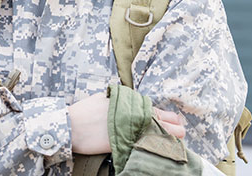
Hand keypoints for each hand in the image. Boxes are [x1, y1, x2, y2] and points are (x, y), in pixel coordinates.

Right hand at [68, 94, 186, 154]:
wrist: (71, 125)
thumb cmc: (83, 111)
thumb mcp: (103, 99)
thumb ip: (119, 101)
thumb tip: (127, 103)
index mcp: (127, 102)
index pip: (154, 109)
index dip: (167, 117)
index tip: (175, 121)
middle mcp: (131, 114)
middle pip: (159, 121)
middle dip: (172, 128)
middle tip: (181, 132)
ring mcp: (129, 129)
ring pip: (156, 134)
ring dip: (167, 138)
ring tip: (176, 142)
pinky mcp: (123, 143)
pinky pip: (144, 146)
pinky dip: (154, 147)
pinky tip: (161, 150)